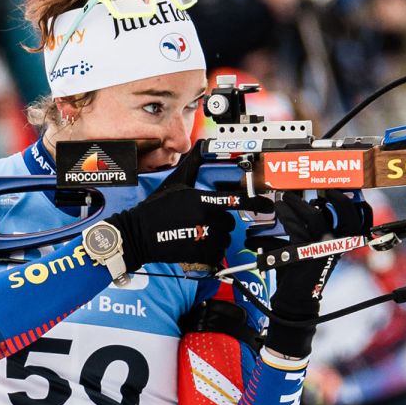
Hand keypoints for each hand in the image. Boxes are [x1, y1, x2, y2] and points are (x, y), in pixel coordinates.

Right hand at [106, 185, 271, 271]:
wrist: (139, 234)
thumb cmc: (155, 210)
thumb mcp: (175, 185)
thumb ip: (192, 170)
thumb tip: (200, 150)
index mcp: (202, 199)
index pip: (236, 200)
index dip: (255, 203)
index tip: (266, 205)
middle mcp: (206, 218)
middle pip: (229, 223)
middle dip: (220, 224)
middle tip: (204, 223)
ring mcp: (204, 237)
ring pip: (223, 239)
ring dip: (215, 239)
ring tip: (196, 235)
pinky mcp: (200, 254)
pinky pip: (216, 254)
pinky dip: (210, 253)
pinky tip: (196, 246)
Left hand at [254, 191, 371, 357]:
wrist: (295, 298)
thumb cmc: (304, 272)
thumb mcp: (314, 249)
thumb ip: (314, 229)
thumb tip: (307, 206)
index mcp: (344, 244)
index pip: (361, 221)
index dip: (357, 205)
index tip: (343, 189)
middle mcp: (338, 246)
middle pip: (347, 216)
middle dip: (337, 199)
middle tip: (321, 189)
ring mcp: (323, 249)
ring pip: (315, 216)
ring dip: (299, 203)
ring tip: (287, 197)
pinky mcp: (306, 252)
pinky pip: (295, 227)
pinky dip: (286, 215)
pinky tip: (280, 209)